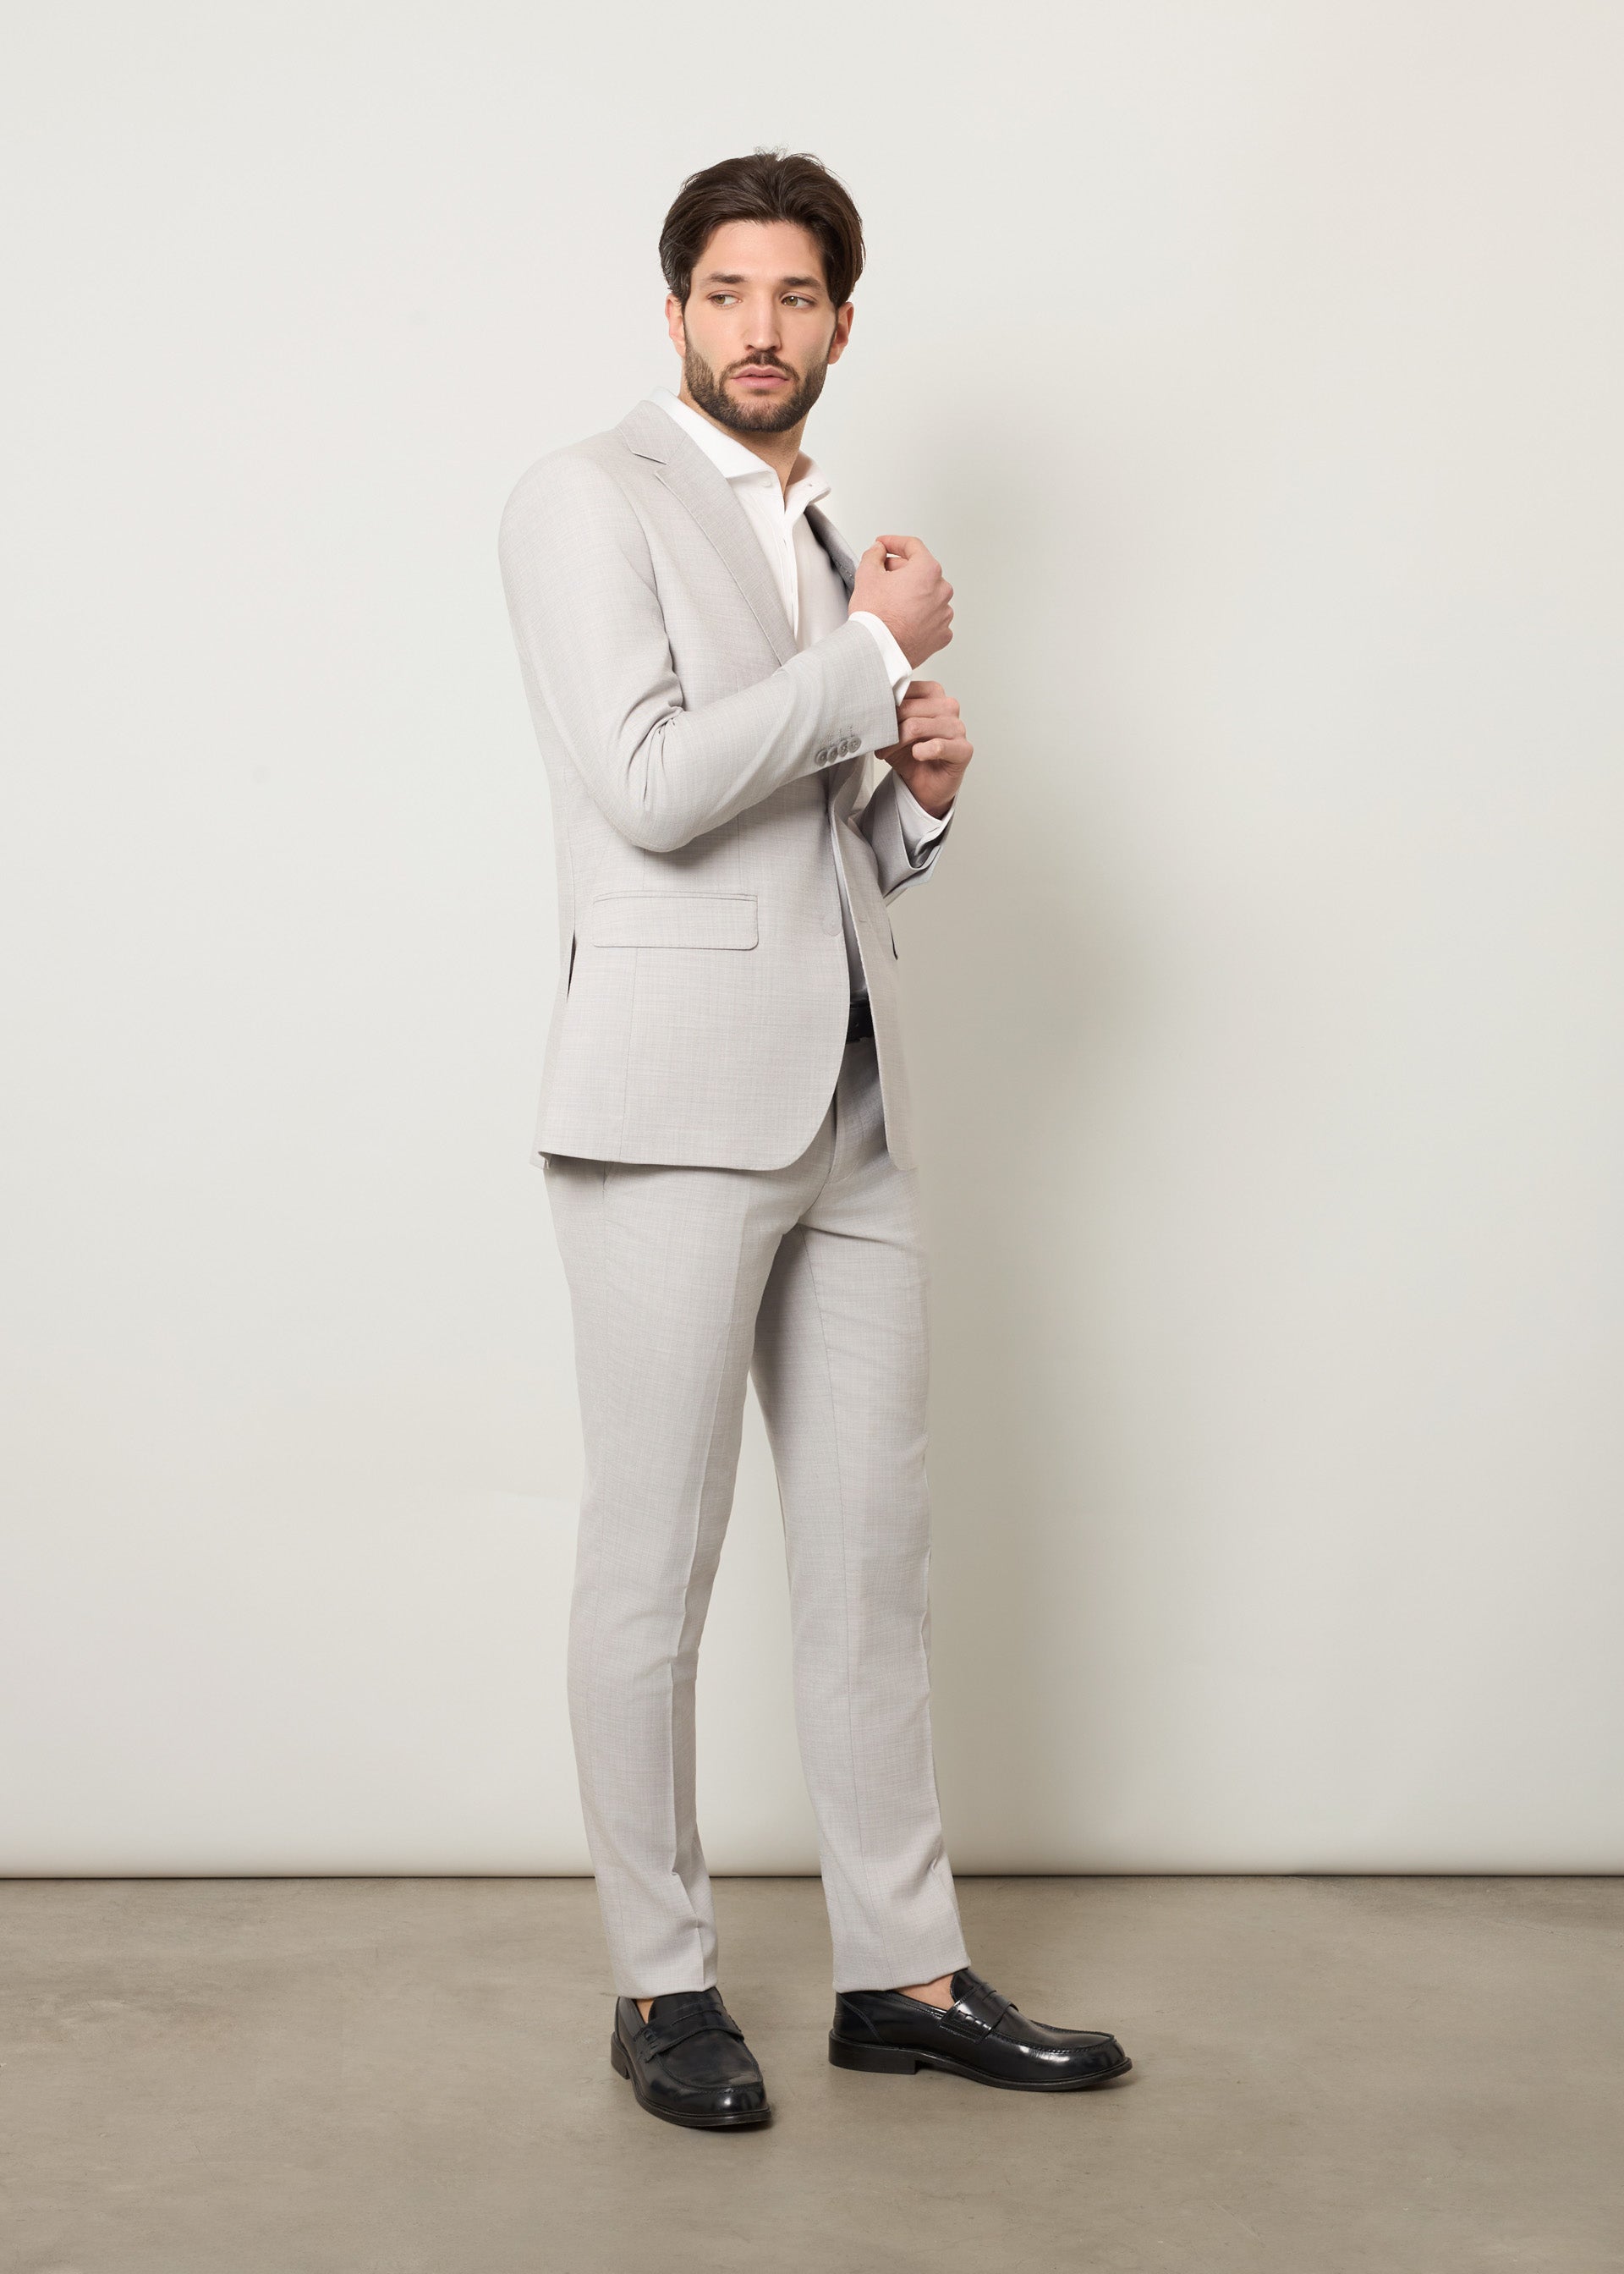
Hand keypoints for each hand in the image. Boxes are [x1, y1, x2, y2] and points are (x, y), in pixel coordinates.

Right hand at [848, 534, 953, 666]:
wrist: (878, 652)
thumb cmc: (875, 618)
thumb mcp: (867, 574)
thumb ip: (874, 555)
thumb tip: (879, 551)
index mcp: (927, 570)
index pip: (912, 546)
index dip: (894, 543)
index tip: (885, 545)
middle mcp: (941, 591)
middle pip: (921, 571)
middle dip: (902, 571)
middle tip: (883, 575)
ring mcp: (944, 615)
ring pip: (928, 596)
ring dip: (912, 594)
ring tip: (892, 603)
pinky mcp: (941, 635)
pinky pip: (932, 619)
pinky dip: (920, 616)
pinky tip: (903, 619)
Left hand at [876, 681, 972, 817]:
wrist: (924, 784)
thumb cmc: (910, 753)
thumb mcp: (893, 728)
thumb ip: (887, 712)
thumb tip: (872, 703)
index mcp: (933, 693)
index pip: (905, 688)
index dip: (885, 705)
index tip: (872, 718)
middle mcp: (948, 706)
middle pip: (907, 708)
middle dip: (887, 726)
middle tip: (876, 741)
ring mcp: (957, 727)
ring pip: (916, 727)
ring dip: (895, 743)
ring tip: (886, 752)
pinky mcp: (963, 749)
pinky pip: (938, 746)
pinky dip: (922, 751)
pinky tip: (916, 754)